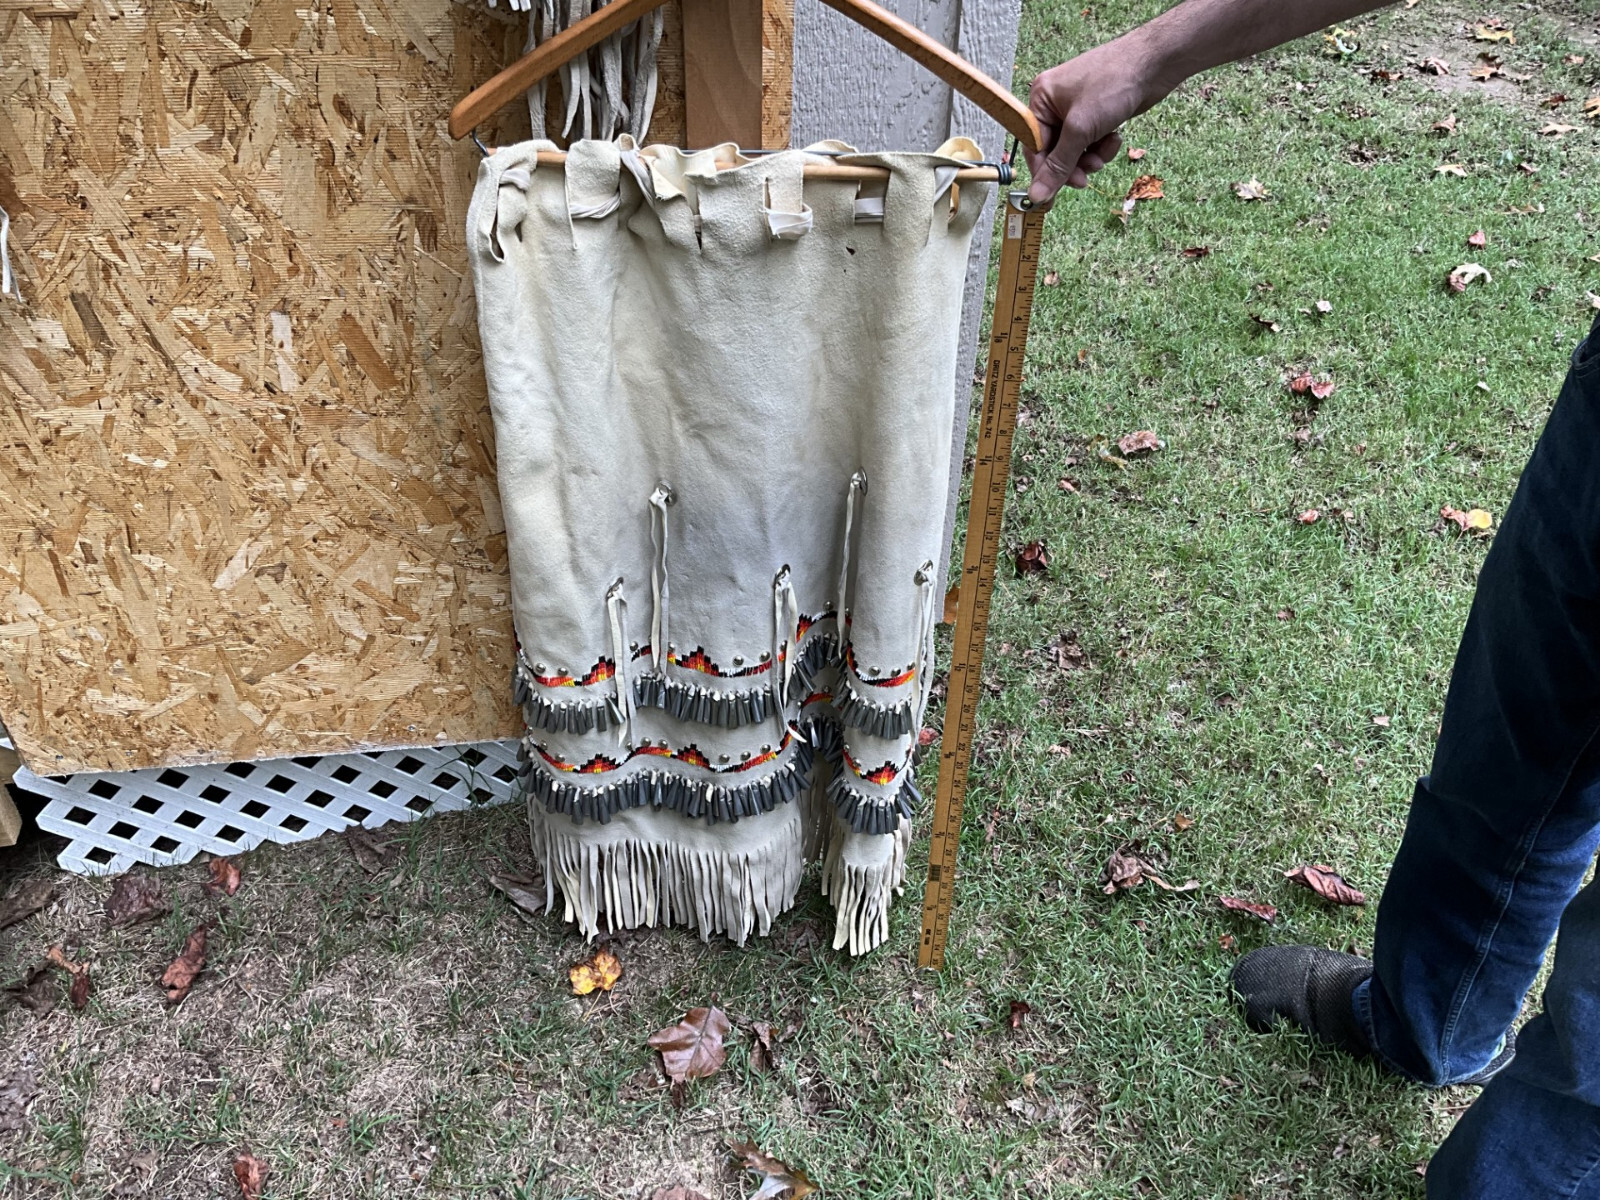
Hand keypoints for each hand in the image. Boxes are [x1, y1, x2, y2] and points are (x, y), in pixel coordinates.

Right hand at [1024, 37, 1163, 203]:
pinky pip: (1091, 142)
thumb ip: (1058, 165)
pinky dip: (1102, 146)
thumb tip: (1037, 194)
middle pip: (1054, 151)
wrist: (1154, 63)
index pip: (1033, 146)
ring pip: (1075, 150)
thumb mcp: (1081, 129)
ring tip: (1104, 153)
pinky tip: (1114, 138)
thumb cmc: (1113, 83)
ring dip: (1090, 158)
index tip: (1050, 196)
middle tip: (1085, 179)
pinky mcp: (1096, 113)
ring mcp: (1077, 109)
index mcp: (1041, 98)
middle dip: (1072, 165)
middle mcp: (1055, 103)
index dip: (1044, 172)